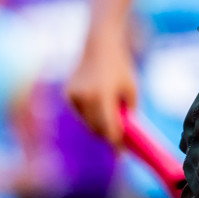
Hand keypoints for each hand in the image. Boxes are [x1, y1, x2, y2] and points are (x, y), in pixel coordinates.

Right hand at [66, 30, 138, 145]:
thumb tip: (125, 133)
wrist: (100, 45)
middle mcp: (85, 97)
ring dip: (98, 124)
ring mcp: (73, 96)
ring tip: (110, 114)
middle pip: (96, 128)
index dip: (115, 143)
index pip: (108, 129)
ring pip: (87, 122)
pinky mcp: (67, 94)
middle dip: (107, 135)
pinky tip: (97, 101)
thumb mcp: (131, 89)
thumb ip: (128, 112)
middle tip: (118, 140)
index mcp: (102, 96)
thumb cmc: (119, 66)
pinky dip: (89, 114)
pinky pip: (80, 113)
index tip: (120, 153)